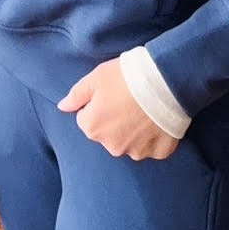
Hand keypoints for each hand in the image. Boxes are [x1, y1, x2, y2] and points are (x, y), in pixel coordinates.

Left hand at [57, 57, 181, 160]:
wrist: (166, 81)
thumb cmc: (127, 77)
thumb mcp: (96, 78)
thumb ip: (76, 95)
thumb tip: (62, 107)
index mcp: (92, 128)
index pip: (87, 119)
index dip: (99, 105)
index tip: (112, 95)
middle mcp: (111, 146)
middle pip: (108, 134)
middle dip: (116, 121)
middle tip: (129, 101)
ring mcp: (136, 152)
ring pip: (130, 143)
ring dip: (135, 131)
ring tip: (146, 110)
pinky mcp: (158, 153)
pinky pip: (152, 147)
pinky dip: (154, 137)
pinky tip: (158, 120)